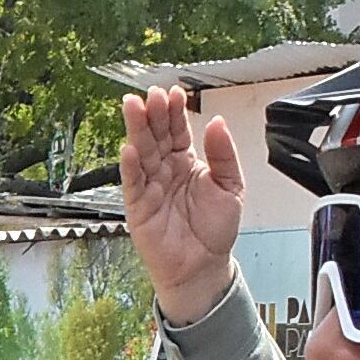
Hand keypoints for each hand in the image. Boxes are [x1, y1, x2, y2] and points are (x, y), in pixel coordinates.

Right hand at [117, 87, 246, 327]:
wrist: (204, 266)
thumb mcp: (231, 186)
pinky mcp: (139, 208)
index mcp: (186, 162)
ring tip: (134, 107)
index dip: (174, 112)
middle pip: (155, 136)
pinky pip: (133, 183)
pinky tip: (128, 149)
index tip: (174, 93)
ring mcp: (150, 187)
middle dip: (153, 114)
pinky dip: (129, 167)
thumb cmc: (214, 230)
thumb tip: (217, 122)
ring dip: (136, 130)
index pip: (177, 130)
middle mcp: (165, 170)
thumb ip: (223, 154)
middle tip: (152, 95)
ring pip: (141, 153)